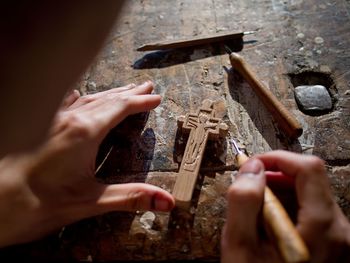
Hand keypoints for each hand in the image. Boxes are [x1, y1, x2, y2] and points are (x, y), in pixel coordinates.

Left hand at [0, 81, 174, 246]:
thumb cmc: (38, 204)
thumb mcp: (91, 202)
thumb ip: (132, 198)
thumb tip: (167, 202)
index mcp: (84, 132)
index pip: (120, 108)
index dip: (140, 103)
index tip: (156, 99)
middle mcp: (68, 119)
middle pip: (106, 99)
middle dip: (129, 93)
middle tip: (146, 87)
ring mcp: (51, 120)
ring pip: (86, 99)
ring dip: (109, 94)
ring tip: (124, 90)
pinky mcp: (39, 127)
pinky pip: (63, 104)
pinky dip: (78, 98)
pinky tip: (77, 95)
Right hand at [221, 150, 349, 262]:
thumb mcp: (240, 247)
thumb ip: (243, 202)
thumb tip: (251, 167)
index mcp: (321, 226)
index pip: (308, 168)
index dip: (278, 158)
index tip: (252, 164)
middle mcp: (338, 229)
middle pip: (310, 178)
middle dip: (275, 174)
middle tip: (248, 186)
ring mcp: (339, 237)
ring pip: (310, 192)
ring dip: (279, 190)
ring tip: (255, 208)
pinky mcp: (333, 241)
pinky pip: (311, 208)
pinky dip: (288, 204)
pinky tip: (269, 220)